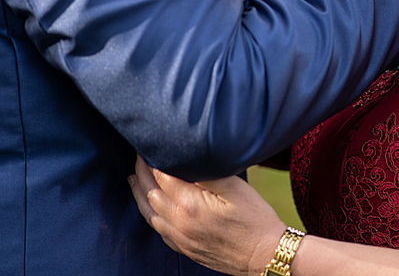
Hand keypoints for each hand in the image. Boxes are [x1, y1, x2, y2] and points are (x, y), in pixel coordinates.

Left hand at [130, 156, 285, 275]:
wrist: (264, 254)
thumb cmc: (254, 219)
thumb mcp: (235, 188)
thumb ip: (207, 172)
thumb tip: (187, 158)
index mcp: (189, 204)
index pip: (160, 175)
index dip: (152, 158)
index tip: (148, 144)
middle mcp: (178, 222)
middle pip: (150, 192)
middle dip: (142, 171)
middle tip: (139, 155)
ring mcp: (179, 238)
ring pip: (149, 213)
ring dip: (139, 193)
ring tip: (134, 178)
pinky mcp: (184, 248)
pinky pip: (157, 229)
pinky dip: (149, 213)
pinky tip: (150, 206)